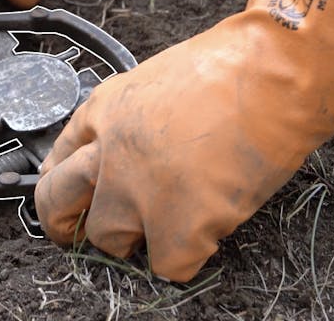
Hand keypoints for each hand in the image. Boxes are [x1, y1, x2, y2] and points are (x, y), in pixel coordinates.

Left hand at [34, 22, 311, 281]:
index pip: (56, 160)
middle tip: (89, 235)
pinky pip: (167, 265)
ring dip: (137, 239)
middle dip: (69, 225)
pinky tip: (207, 229)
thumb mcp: (158, 78)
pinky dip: (187, 256)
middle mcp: (109, 151)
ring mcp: (139, 190)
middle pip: (56, 204)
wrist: (277, 72)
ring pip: (109, 240)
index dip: (62, 185)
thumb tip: (127, 154)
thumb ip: (132, 118)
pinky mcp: (180, 223)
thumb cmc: (235, 67)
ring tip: (171, 222)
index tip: (73, 202)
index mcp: (103, 110)